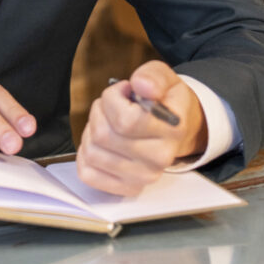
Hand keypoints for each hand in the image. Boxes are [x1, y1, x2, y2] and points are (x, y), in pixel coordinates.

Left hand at [76, 60, 206, 195]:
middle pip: (103, 135)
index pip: (125, 120)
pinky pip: (88, 173)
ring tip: (108, 122)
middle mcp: (159, 158)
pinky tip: (100, 142)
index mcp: (171, 129)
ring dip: (92, 130)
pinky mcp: (128, 188)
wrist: (178, 129)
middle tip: (112, 105)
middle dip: (100, 111)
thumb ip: (153, 76)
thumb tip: (140, 85)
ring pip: (92, 151)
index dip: (113, 98)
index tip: (123, 90)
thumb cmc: (165, 101)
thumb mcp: (164, 77)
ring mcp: (143, 177)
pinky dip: (85, 153)